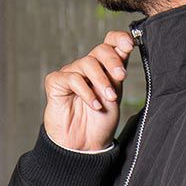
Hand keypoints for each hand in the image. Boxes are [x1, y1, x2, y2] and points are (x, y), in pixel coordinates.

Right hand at [43, 30, 134, 151]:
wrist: (84, 146)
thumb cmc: (99, 123)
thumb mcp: (116, 96)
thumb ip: (118, 73)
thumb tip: (128, 46)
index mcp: (104, 68)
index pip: (109, 43)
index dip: (119, 38)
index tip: (129, 44)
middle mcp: (87, 68)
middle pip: (100, 50)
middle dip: (113, 61)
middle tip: (121, 77)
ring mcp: (70, 74)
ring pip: (87, 63)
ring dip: (101, 80)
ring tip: (109, 99)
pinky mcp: (56, 83)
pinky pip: (72, 78)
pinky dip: (86, 92)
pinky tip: (94, 105)